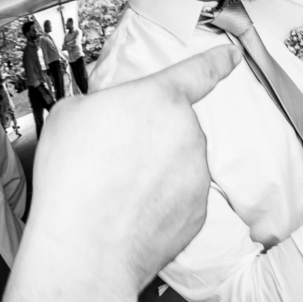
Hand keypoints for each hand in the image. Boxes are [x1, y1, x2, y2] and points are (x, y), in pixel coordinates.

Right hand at [0, 45, 240, 301]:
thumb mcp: (70, 115)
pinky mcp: (198, 210)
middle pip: (171, 128)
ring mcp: (198, 173)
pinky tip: (127, 214)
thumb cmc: (75, 178)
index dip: (216, 61)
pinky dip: (156, 206)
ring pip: (175, 166)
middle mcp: (189, 133)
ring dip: (150, 175)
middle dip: (145, 141)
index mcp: (161, 100)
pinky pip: (177, 199)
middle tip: (108, 160)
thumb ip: (102, 105)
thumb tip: (107, 116)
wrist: (88, 246)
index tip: (232, 55)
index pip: (198, 72)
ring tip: (112, 191)